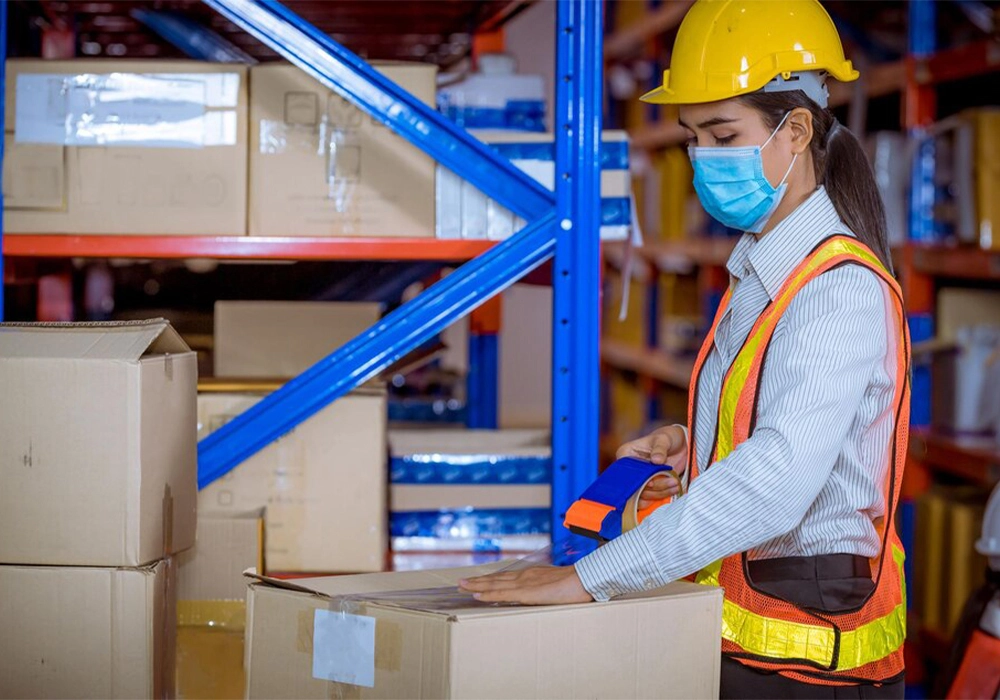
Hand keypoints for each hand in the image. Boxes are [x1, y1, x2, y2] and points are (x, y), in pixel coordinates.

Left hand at [458, 565, 593, 604]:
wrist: (584, 579)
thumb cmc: (576, 584)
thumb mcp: (557, 586)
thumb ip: (547, 590)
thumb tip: (545, 597)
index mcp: (532, 575)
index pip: (506, 578)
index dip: (491, 580)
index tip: (478, 581)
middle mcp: (524, 576)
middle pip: (496, 579)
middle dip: (478, 581)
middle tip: (461, 583)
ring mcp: (524, 583)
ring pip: (494, 584)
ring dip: (477, 586)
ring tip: (461, 586)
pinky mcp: (526, 592)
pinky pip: (502, 594)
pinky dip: (488, 594)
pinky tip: (477, 595)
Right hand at [617, 425, 687, 508]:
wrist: (680, 445)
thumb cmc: (668, 437)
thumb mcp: (664, 439)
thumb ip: (659, 449)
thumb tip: (656, 460)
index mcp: (626, 455)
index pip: (626, 471)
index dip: (637, 479)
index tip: (652, 483)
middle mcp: (630, 470)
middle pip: (635, 485)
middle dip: (654, 487)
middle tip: (671, 482)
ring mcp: (639, 479)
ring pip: (644, 494)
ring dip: (660, 492)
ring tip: (675, 483)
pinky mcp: (649, 486)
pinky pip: (650, 497)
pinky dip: (662, 496)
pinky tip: (673, 490)